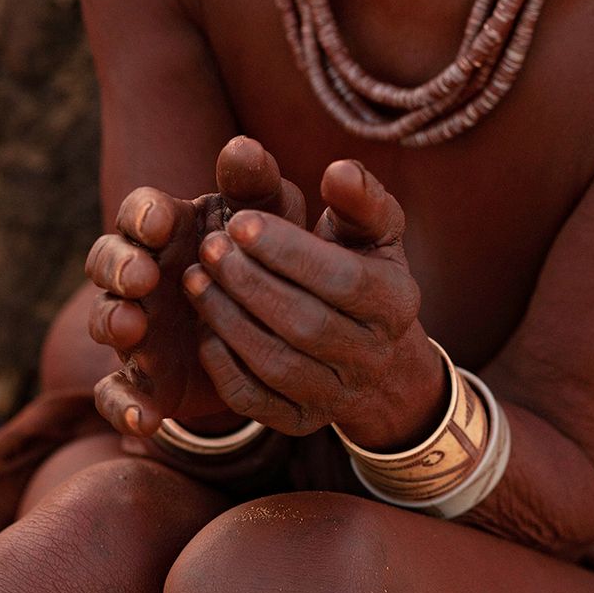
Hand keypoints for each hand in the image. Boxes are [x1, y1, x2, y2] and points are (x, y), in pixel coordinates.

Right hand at [85, 137, 305, 437]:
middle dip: (118, 266)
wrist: (281, 324)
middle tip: (142, 276)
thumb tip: (244, 146)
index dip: (142, 216)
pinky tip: (145, 418)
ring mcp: (138, 325)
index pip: (138, 212)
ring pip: (105, 320)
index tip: (160, 222)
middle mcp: (143, 273)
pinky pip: (118, 394)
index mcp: (168, 227)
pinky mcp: (146, 379)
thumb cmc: (269, 249)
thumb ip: (258, 181)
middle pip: (106, 260)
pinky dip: (123, 406)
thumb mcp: (272, 213)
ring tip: (134, 328)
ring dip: (113, 322)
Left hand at [183, 145, 446, 444]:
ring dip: (229, 319)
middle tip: (209, 247)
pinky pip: (256, 401)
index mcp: (397, 302)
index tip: (240, 221)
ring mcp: (338, 395)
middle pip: (306, 324)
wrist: (374, 356)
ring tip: (196, 279)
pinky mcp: (302, 422)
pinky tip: (204, 328)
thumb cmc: (363, 268)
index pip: (341, 279)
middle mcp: (374, 355)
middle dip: (250, 282)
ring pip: (277, 364)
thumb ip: (357, 197)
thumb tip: (339, 170)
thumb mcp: (371, 229)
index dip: (287, 251)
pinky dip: (224, 366)